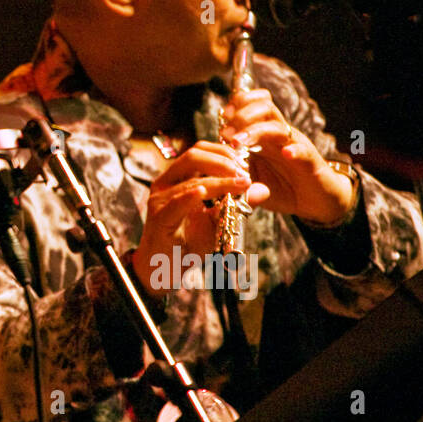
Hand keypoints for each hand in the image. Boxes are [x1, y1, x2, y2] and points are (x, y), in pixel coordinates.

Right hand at [131, 141, 269, 296]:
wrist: (165, 270)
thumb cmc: (188, 243)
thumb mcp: (218, 220)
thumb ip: (237, 203)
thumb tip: (263, 189)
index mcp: (178, 179)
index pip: (199, 151)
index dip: (224, 152)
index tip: (246, 164)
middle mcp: (166, 184)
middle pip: (193, 156)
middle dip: (223, 161)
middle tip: (245, 173)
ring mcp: (160, 200)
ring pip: (191, 180)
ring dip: (219, 181)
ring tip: (240, 184)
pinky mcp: (158, 218)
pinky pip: (175, 203)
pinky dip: (190, 196)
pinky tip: (204, 192)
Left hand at [220, 90, 353, 224]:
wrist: (316, 203)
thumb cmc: (282, 188)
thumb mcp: (253, 180)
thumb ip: (234, 172)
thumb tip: (210, 167)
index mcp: (265, 135)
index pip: (253, 105)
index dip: (237, 106)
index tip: (222, 120)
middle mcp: (280, 136)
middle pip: (265, 107)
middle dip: (242, 115)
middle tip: (227, 133)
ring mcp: (296, 147)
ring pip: (278, 126)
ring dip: (256, 130)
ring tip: (239, 142)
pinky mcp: (311, 163)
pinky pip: (304, 151)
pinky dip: (295, 150)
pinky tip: (286, 153)